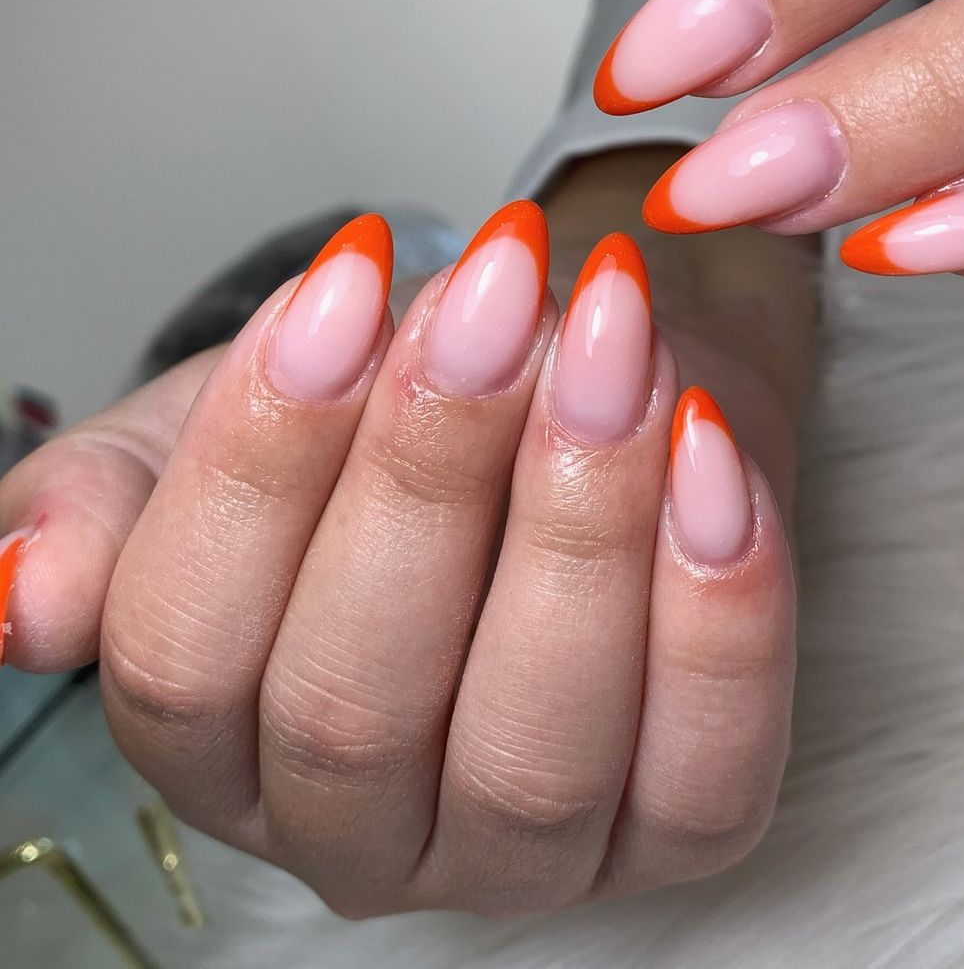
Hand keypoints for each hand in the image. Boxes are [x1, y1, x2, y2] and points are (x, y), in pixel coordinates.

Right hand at [1, 189, 800, 916]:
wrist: (574, 390)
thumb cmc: (393, 417)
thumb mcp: (215, 430)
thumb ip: (109, 508)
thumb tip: (22, 593)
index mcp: (218, 747)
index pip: (186, 650)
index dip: (260, 460)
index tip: (348, 284)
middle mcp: (361, 832)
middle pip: (356, 703)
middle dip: (428, 471)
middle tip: (494, 295)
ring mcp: (525, 854)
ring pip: (533, 746)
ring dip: (577, 520)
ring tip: (611, 343)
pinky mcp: (680, 829)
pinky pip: (706, 763)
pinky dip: (719, 604)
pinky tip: (707, 448)